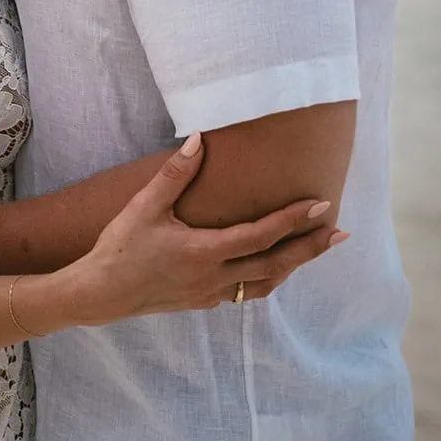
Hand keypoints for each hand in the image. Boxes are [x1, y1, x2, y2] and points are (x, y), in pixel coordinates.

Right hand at [68, 134, 345, 322]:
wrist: (100, 294)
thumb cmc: (120, 248)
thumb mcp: (144, 207)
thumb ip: (174, 174)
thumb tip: (197, 139)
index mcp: (204, 252)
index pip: (262, 234)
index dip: (294, 219)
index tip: (321, 205)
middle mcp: (214, 277)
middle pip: (276, 263)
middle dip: (310, 248)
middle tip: (341, 233)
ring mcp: (210, 294)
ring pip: (265, 283)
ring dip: (293, 266)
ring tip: (314, 250)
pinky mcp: (201, 302)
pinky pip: (245, 292)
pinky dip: (267, 278)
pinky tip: (272, 268)